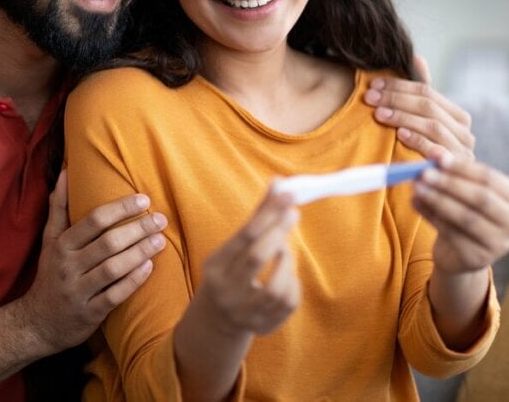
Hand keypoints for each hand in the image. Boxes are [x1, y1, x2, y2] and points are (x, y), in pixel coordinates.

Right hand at [18, 170, 167, 353]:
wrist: (36, 323)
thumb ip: (59, 207)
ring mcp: (78, 290)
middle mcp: (69, 266)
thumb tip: (65, 172)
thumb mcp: (50, 240)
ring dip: (139, 253)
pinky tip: (149, 268)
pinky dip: (133, 281)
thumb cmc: (51, 274)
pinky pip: (114, 295)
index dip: (120, 208)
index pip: (94, 221)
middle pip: (107, 243)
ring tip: (161, 241)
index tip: (144, 199)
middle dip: (137, 229)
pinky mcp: (89, 313)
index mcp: (62, 245)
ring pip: (113, 268)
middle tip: (161, 219)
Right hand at [194, 191, 300, 336]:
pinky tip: (287, 275)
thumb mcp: (234, 246)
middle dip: (278, 231)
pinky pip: (289, 303)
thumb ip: (257, 216)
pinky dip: (293, 283)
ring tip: (285, 251)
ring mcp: (244, 312)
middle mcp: (226, 290)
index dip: (268, 213)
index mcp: (215, 266)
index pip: (244, 235)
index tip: (288, 195)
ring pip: (276, 285)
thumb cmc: (231, 269)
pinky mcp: (262, 326)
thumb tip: (279, 182)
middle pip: (257, 257)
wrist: (217, 318)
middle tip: (293, 213)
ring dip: (287, 261)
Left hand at [364, 54, 475, 160]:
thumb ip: (421, 95)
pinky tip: (400, 135)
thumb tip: (416, 56)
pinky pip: (437, 151)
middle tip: (370, 98)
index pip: (428, 92)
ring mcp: (463, 152)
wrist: (440, 199)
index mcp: (458, 117)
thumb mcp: (422, 125)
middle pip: (429, 106)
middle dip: (396, 99)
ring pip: (432, 125)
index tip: (372, 86)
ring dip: (403, 116)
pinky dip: (418, 141)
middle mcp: (465, 133)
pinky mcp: (456, 171)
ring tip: (379, 114)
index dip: (398, 86)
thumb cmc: (425, 159)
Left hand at [412, 154, 508, 273]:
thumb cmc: (463, 211)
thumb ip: (452, 174)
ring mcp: (500, 243)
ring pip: (466, 217)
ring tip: (416, 188)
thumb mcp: (462, 191)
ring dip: (438, 200)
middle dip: (450, 184)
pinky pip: (453, 234)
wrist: (458, 251)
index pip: (489, 178)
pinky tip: (416, 203)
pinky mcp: (480, 258)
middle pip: (481, 198)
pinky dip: (431, 217)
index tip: (437, 159)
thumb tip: (433, 157)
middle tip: (423, 173)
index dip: (462, 167)